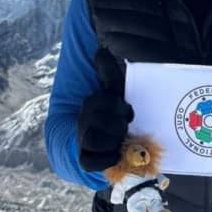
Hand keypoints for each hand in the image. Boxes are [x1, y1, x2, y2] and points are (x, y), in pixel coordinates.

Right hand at [77, 48, 133, 170]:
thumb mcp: (114, 92)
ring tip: (120, 141)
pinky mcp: (85, 159)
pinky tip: (115, 153)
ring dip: (113, 142)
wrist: (102, 138)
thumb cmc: (113, 112)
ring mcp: (82, 139)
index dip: (122, 109)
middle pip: (102, 122)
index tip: (129, 113)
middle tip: (125, 129)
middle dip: (119, 127)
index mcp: (92, 102)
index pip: (106, 103)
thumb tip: (101, 50)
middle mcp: (84, 120)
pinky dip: (106, 159)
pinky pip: (91, 162)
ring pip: (94, 140)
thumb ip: (109, 72)